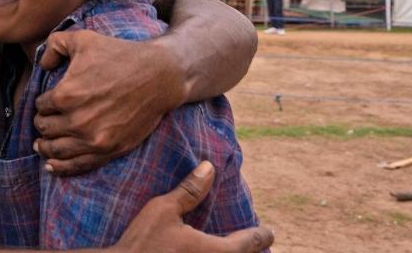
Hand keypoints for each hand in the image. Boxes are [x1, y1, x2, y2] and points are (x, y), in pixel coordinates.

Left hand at [34, 30, 184, 174]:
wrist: (159, 76)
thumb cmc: (119, 54)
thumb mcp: (83, 38)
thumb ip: (54, 44)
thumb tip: (42, 64)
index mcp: (66, 94)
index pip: (40, 106)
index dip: (43, 102)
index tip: (49, 101)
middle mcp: (77, 120)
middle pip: (45, 129)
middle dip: (42, 123)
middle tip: (44, 121)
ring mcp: (93, 139)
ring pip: (56, 150)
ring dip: (45, 147)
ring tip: (41, 145)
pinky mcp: (109, 150)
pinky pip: (78, 165)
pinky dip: (61, 167)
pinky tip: (50, 165)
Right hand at [113, 161, 272, 252]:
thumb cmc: (142, 242)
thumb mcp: (163, 210)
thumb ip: (189, 191)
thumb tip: (209, 168)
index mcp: (214, 251)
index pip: (247, 244)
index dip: (260, 236)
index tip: (269, 232)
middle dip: (250, 251)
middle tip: (256, 243)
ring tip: (233, 248)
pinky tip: (204, 251)